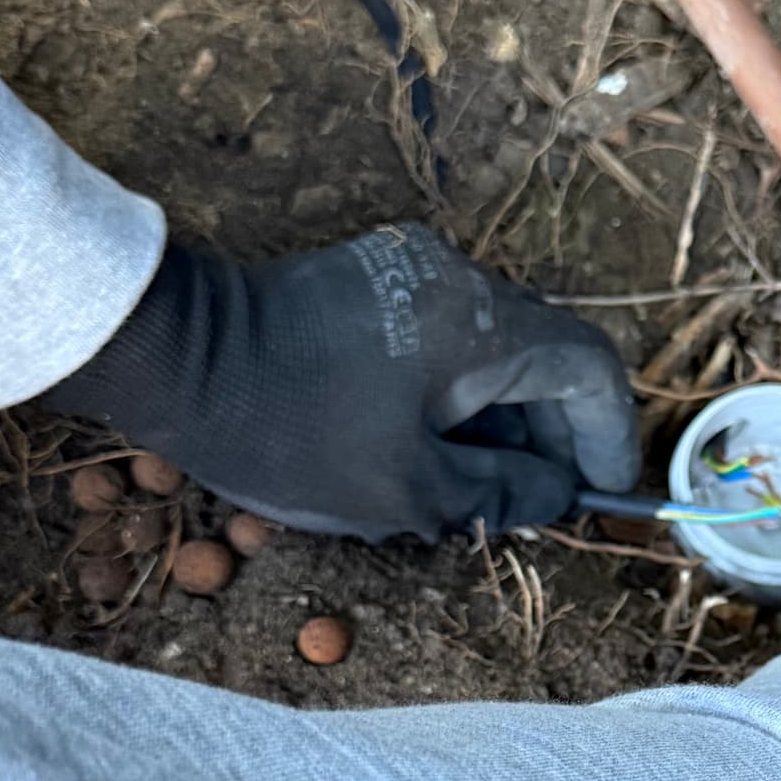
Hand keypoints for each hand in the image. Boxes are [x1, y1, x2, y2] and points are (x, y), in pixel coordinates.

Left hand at [38, 227, 638, 541]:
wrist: (172, 361)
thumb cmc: (290, 430)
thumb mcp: (410, 490)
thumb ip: (503, 492)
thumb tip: (558, 494)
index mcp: (483, 322)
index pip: (590, 370)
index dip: (608, 438)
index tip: (599, 496)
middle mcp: (458, 280)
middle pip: (544, 358)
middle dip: (551, 438)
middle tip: (537, 506)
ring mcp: (410, 274)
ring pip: (492, 353)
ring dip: (499, 421)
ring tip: (478, 491)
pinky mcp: (370, 286)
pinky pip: (444, 342)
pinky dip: (455, 397)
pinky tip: (429, 452)